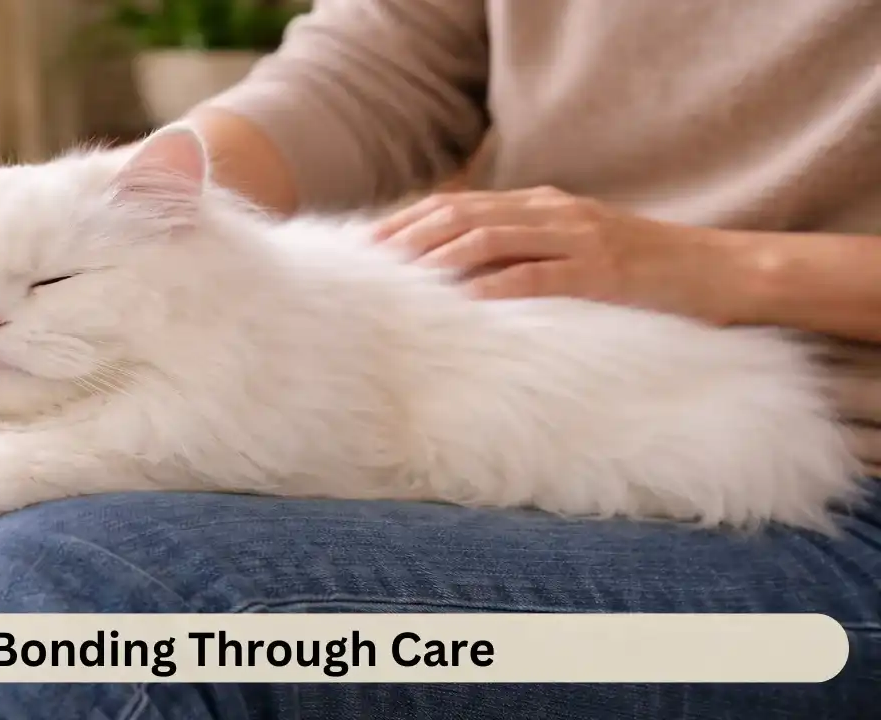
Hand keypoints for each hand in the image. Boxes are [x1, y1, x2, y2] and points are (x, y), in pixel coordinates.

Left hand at [373, 186, 745, 323]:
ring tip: (403, 276)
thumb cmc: (642, 269)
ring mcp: (579, 239)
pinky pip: (538, 276)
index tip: (373, 244)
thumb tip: (464, 277)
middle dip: (411, 236)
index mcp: (544, 205)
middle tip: (371, 260)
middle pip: (464, 215)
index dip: (412, 220)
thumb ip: (527, 252)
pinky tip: (464, 300)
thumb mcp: (577, 248)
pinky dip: (496, 286)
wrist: (718, 272)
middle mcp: (554, 212)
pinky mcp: (602, 272)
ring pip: (492, 238)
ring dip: (441, 256)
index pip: (460, 204)